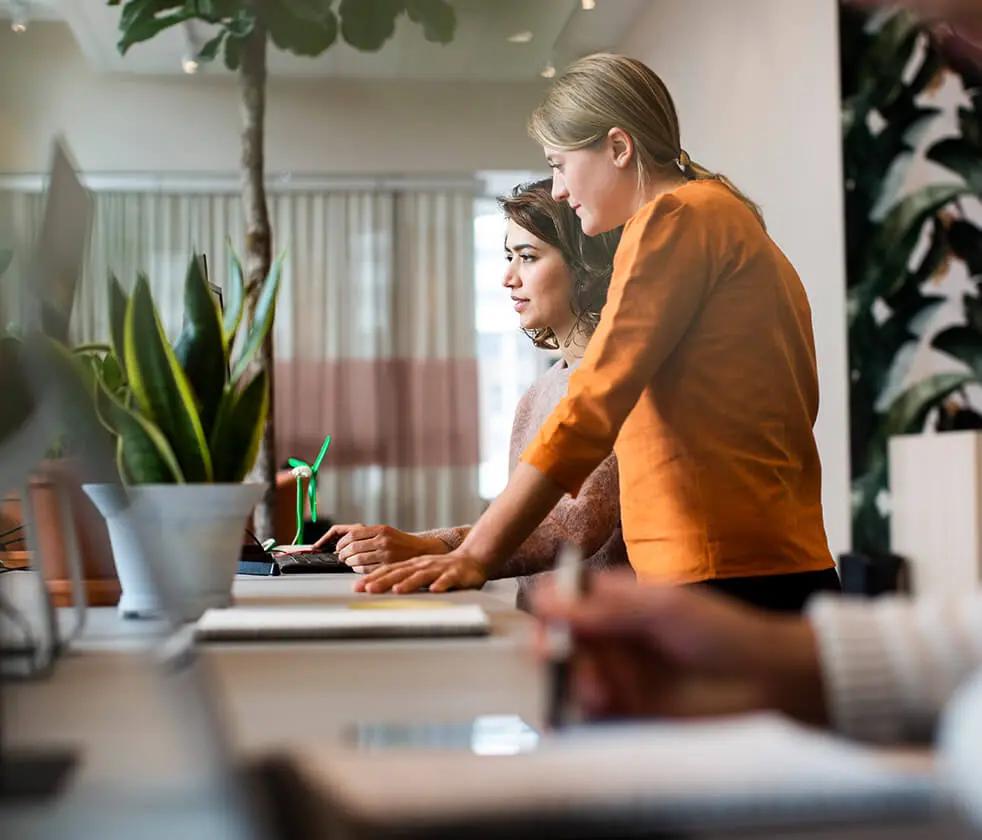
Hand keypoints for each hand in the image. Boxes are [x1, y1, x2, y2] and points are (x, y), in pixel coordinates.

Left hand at [313, 524, 449, 572]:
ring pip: (357, 559)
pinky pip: (365, 570)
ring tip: (348, 562)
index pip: (352, 535)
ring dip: (349, 562)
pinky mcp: (388, 566)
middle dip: (342, 554)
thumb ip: (367, 534)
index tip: (338, 547)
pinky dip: (357, 570)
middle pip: (353, 547)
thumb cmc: (400, 541)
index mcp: (381, 529)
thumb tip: (344, 540)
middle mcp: (383, 540)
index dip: (341, 542)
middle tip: (340, 556)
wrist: (420, 550)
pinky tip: (357, 568)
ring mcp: (386, 554)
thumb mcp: (385, 531)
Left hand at [353, 549, 488, 593]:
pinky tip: (435, 590)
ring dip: (410, 583)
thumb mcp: (419, 571)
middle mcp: (423, 565)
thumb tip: (374, 587)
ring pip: (422, 576)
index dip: (373, 578)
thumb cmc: (442, 569)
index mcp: (412, 565)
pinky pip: (448, 581)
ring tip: (398, 590)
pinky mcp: (455, 575)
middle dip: (384, 581)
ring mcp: (439, 569)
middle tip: (369, 590)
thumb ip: (401, 577)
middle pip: (400, 573)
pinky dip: (441, 585)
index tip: (358, 587)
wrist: (471, 560)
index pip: (388, 570)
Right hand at [533, 571, 826, 724]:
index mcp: (617, 600)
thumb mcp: (660, 609)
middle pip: (563, 638)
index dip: (550, 606)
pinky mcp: (629, 707)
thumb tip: (546, 599)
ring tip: (598, 689)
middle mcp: (613, 634)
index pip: (567, 597)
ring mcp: (620, 671)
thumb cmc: (719, 630)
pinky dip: (583, 711)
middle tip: (556, 656)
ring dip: (575, 681)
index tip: (547, 618)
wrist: (764, 679)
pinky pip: (591, 711)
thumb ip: (604, 610)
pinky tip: (595, 707)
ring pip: (574, 675)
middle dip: (555, 648)